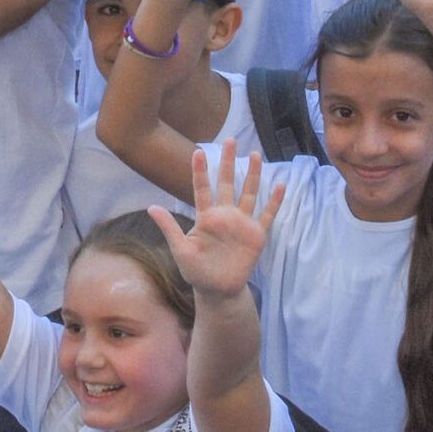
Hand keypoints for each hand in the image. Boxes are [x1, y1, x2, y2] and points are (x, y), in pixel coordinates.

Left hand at [149, 139, 282, 299]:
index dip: (200, 171)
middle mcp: (224, 215)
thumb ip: (170, 227)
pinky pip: (267, 215)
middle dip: (229, 162)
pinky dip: (274, 201)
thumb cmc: (196, 271)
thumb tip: (151, 207)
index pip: (202, 189)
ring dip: (253, 175)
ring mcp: (241, 223)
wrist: (218, 291)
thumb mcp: (180, 250)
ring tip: (256, 154)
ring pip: (249, 193)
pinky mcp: (256, 235)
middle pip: (227, 183)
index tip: (198, 152)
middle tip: (231, 140)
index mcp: (205, 217)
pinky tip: (281, 186)